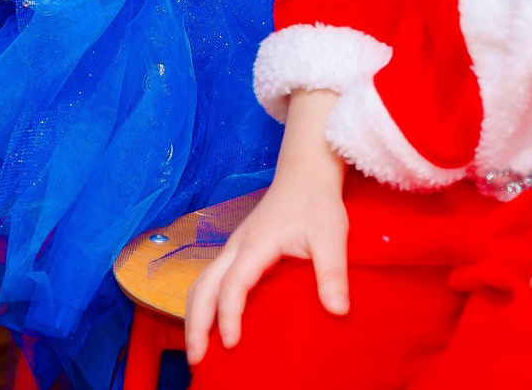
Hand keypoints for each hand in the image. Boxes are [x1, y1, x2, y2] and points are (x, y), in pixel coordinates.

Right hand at [185, 89, 348, 361]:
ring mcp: (232, 248)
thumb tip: (338, 310)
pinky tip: (211, 325)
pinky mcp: (236, 251)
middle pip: (202, 287)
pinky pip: (209, 280)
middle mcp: (235, 247)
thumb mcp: (331, 235)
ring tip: (197, 350)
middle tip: (197, 359)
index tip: (232, 343)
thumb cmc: (316, 202)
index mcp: (255, 244)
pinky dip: (202, 305)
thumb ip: (332, 272)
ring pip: (200, 283)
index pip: (233, 283)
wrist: (304, 173)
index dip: (229, 314)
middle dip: (195, 324)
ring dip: (193, 316)